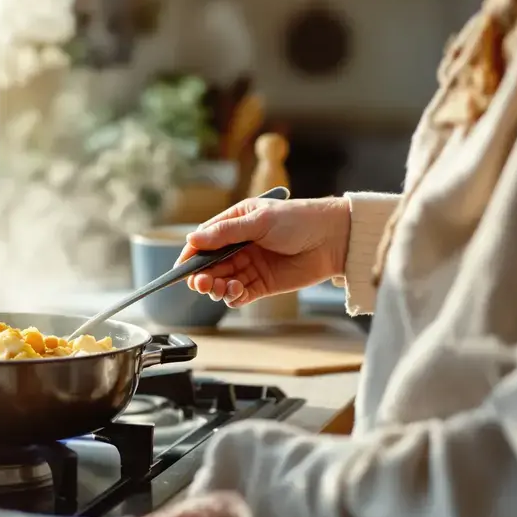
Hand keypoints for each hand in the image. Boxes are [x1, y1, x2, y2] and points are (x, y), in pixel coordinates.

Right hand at [177, 197, 350, 306]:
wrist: (334, 239)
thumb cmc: (299, 220)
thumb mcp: (259, 221)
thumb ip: (226, 233)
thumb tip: (193, 239)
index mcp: (234, 224)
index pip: (204, 241)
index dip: (191, 255)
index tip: (182, 268)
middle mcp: (238, 246)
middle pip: (210, 265)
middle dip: (202, 275)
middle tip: (201, 281)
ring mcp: (250, 266)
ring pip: (222, 281)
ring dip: (216, 287)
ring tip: (221, 287)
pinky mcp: (262, 285)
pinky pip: (239, 295)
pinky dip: (233, 296)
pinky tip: (237, 291)